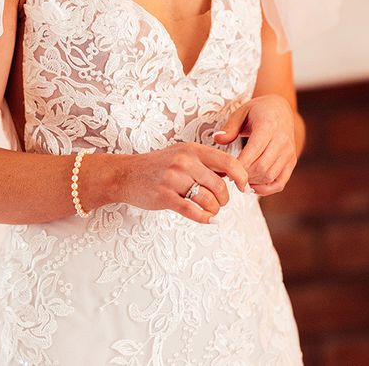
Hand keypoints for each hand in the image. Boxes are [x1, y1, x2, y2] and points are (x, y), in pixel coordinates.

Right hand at [117, 142, 248, 224]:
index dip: (241, 176)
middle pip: (219, 185)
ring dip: (213, 210)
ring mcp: (173, 179)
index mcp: (192, 150)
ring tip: (209, 210)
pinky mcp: (164, 196)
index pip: (227, 161)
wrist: (125, 174)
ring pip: (207, 200)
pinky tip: (208, 219)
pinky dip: (204, 218)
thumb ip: (205, 162)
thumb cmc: (158, 167)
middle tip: (218, 203)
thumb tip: (233, 175)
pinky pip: (192, 211)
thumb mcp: (181, 154)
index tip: (243, 187)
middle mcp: (184, 161)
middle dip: (224, 199)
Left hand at [213, 95, 297, 196]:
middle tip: (230, 177)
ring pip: (270, 176)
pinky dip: (266, 189)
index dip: (239, 165)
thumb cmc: (257, 111)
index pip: (253, 151)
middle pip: (262, 167)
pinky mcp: (291, 162)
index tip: (225, 170)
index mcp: (268, 126)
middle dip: (244, 175)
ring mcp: (289, 152)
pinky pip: (280, 182)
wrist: (281, 110)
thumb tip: (217, 139)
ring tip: (239, 180)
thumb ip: (229, 127)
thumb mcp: (241, 111)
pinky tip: (252, 186)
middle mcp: (282, 140)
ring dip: (253, 182)